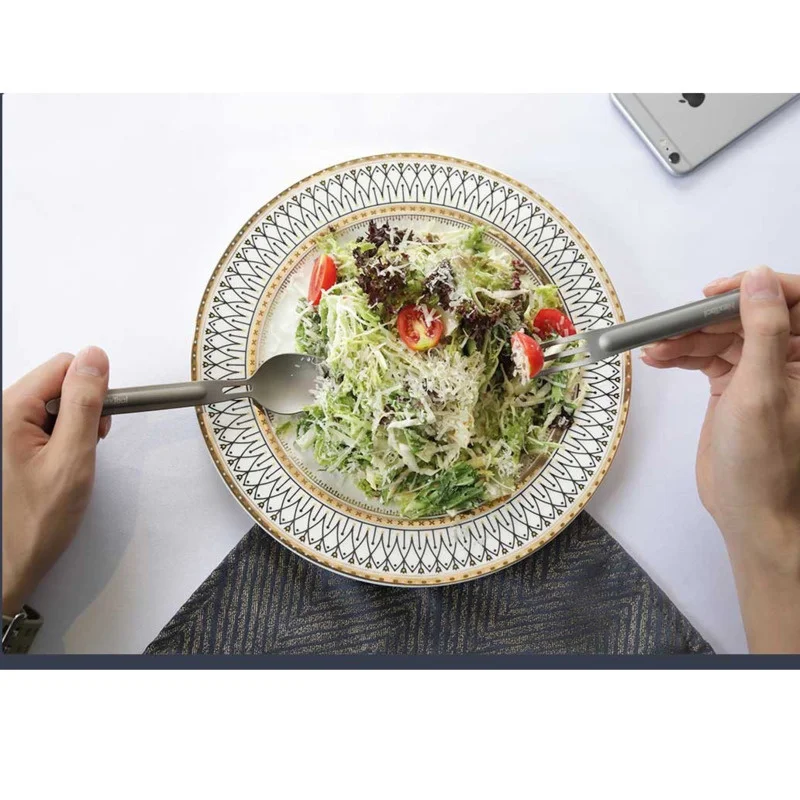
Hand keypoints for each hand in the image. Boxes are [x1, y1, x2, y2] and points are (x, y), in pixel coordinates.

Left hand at [2, 348, 110, 614]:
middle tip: (84, 448)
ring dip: (73, 427)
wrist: (9, 564)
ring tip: (70, 462)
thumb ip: (85, 404)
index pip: (64, 366)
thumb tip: (95, 359)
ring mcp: (4, 429)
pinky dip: (61, 439)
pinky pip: (44, 423)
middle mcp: (1, 414)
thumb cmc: (34, 522)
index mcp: (9, 410)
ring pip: (54, 404)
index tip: (101, 421)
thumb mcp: (72, 458)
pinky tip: (59, 465)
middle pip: (58, 383)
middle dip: (83, 411)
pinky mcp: (10, 443)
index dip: (92, 390)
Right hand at [642, 267, 799, 651]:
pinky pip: (706, 358)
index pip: (793, 301)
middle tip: (672, 325)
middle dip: (707, 318)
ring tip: (655, 348)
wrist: (750, 513)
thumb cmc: (764, 463)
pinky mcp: (733, 388)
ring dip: (686, 338)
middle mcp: (789, 359)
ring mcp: (759, 373)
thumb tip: (760, 279)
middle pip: (747, 316)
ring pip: (721, 336)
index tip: (717, 293)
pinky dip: (681, 356)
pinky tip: (658, 358)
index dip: (756, 288)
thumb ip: (763, 331)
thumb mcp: (762, 391)